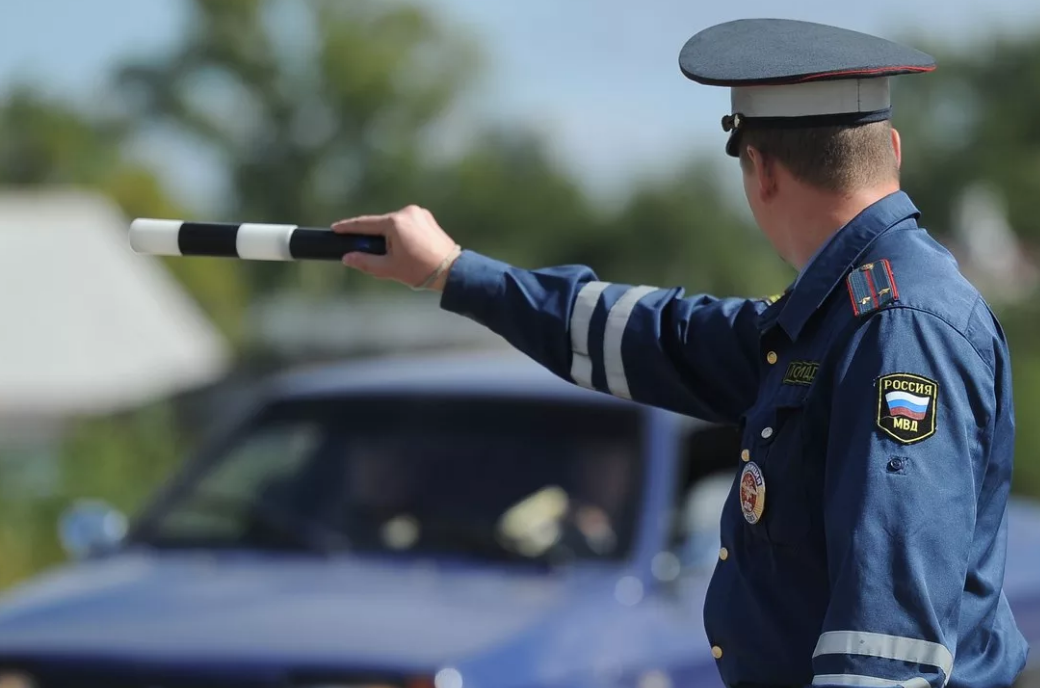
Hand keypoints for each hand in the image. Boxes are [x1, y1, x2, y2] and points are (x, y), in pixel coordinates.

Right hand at [332, 205, 459, 290]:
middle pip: (381, 224)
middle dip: (373, 237)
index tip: (335, 228)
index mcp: (396, 222)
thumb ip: (364, 262)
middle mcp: (407, 212)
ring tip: (397, 256)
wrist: (451, 270)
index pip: (365, 223)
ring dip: (389, 236)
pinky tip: (406, 249)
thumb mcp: (388, 269)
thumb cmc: (420, 270)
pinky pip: (407, 224)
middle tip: (371, 253)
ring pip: (394, 224)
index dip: (348, 227)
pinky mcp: (427, 218)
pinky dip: (401, 234)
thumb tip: (347, 258)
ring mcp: (419, 213)